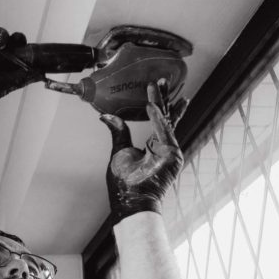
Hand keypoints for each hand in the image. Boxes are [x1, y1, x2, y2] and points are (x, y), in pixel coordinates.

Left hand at [100, 79, 187, 223]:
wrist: (130, 199)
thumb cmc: (124, 182)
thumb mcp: (119, 151)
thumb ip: (119, 132)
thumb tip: (106, 116)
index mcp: (154, 145)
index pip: (159, 119)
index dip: (158, 103)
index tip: (156, 87)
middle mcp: (164, 146)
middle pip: (167, 117)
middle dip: (165, 98)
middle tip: (164, 80)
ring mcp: (170, 150)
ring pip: (167, 120)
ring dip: (162, 102)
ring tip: (158, 84)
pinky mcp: (172, 155)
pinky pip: (164, 132)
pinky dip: (157, 119)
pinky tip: (150, 105)